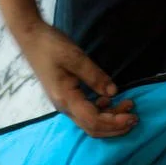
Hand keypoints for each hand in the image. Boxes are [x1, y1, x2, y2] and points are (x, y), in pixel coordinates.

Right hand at [17, 20, 136, 137]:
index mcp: (66, 99)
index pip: (94, 121)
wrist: (30, 37)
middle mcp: (65, 107)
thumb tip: (113, 92)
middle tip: (135, 117)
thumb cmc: (50, 45)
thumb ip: (95, 76)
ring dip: (110, 118)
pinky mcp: (67, 98)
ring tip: (128, 106)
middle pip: (93, 128)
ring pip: (91, 122)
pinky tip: (110, 100)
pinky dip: (101, 110)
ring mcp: (65, 104)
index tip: (132, 117)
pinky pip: (86, 112)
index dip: (115, 123)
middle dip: (116, 126)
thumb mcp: (75, 57)